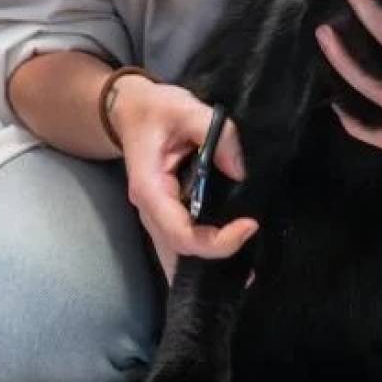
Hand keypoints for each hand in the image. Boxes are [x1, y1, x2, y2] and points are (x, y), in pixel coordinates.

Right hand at [111, 79, 257, 283]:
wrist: (130, 110)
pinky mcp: (167, 212)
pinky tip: (230, 252)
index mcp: (150, 190)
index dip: (216, 241)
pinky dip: (204, 251)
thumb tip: (240, 170)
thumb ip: (216, 133)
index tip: (249, 226)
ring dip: (208, 265)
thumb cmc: (155, 109)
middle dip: (215, 263)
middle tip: (252, 270)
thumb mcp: (185, 108)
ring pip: (178, 255)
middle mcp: (150, 211)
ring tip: (247, 273)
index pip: (181, 234)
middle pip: (180, 253)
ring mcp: (157, 215)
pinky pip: (183, 240)